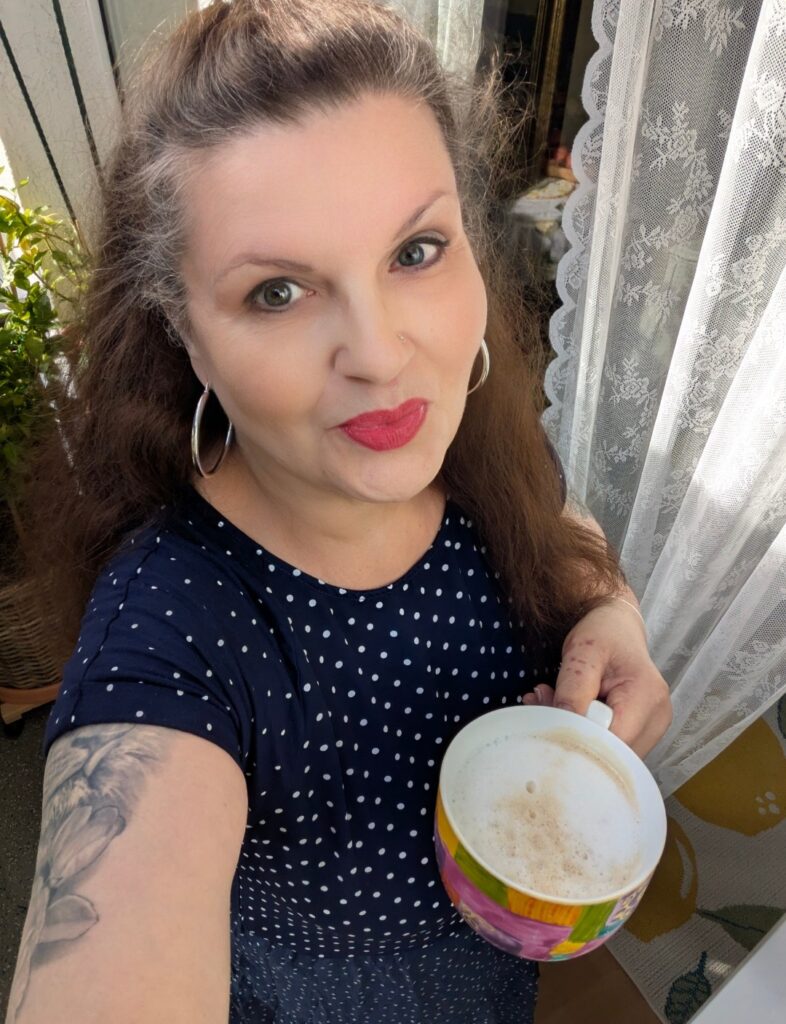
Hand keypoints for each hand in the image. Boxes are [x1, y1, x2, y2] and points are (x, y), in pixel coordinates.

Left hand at [522, 599, 672, 758]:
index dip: (579, 738)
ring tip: (553, 702)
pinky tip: (568, 709)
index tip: (547, 719)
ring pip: (608, 752)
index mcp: (647, 696)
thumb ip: (573, 691)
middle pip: (611, 751)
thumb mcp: (582, 653)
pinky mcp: (641, 732)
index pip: (612, 741)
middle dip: (573, 735)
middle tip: (542, 704)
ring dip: (576, 734)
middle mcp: (657, 718)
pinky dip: (584, 732)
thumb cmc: (603, 634)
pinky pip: (610, 745)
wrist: (618, 627)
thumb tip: (563, 729)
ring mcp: (652, 728)